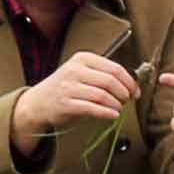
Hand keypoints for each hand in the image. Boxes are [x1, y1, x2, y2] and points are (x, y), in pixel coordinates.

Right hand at [12, 46, 140, 154]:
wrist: (38, 102)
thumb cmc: (66, 88)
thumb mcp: (82, 73)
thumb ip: (103, 76)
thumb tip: (131, 86)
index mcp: (82, 58)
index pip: (114, 68)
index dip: (129, 81)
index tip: (135, 91)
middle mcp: (75, 70)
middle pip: (110, 80)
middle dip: (124, 93)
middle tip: (127, 101)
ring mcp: (69, 87)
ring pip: (102, 95)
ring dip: (116, 104)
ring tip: (119, 109)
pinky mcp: (65, 104)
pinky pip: (92, 108)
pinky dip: (106, 113)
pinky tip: (113, 115)